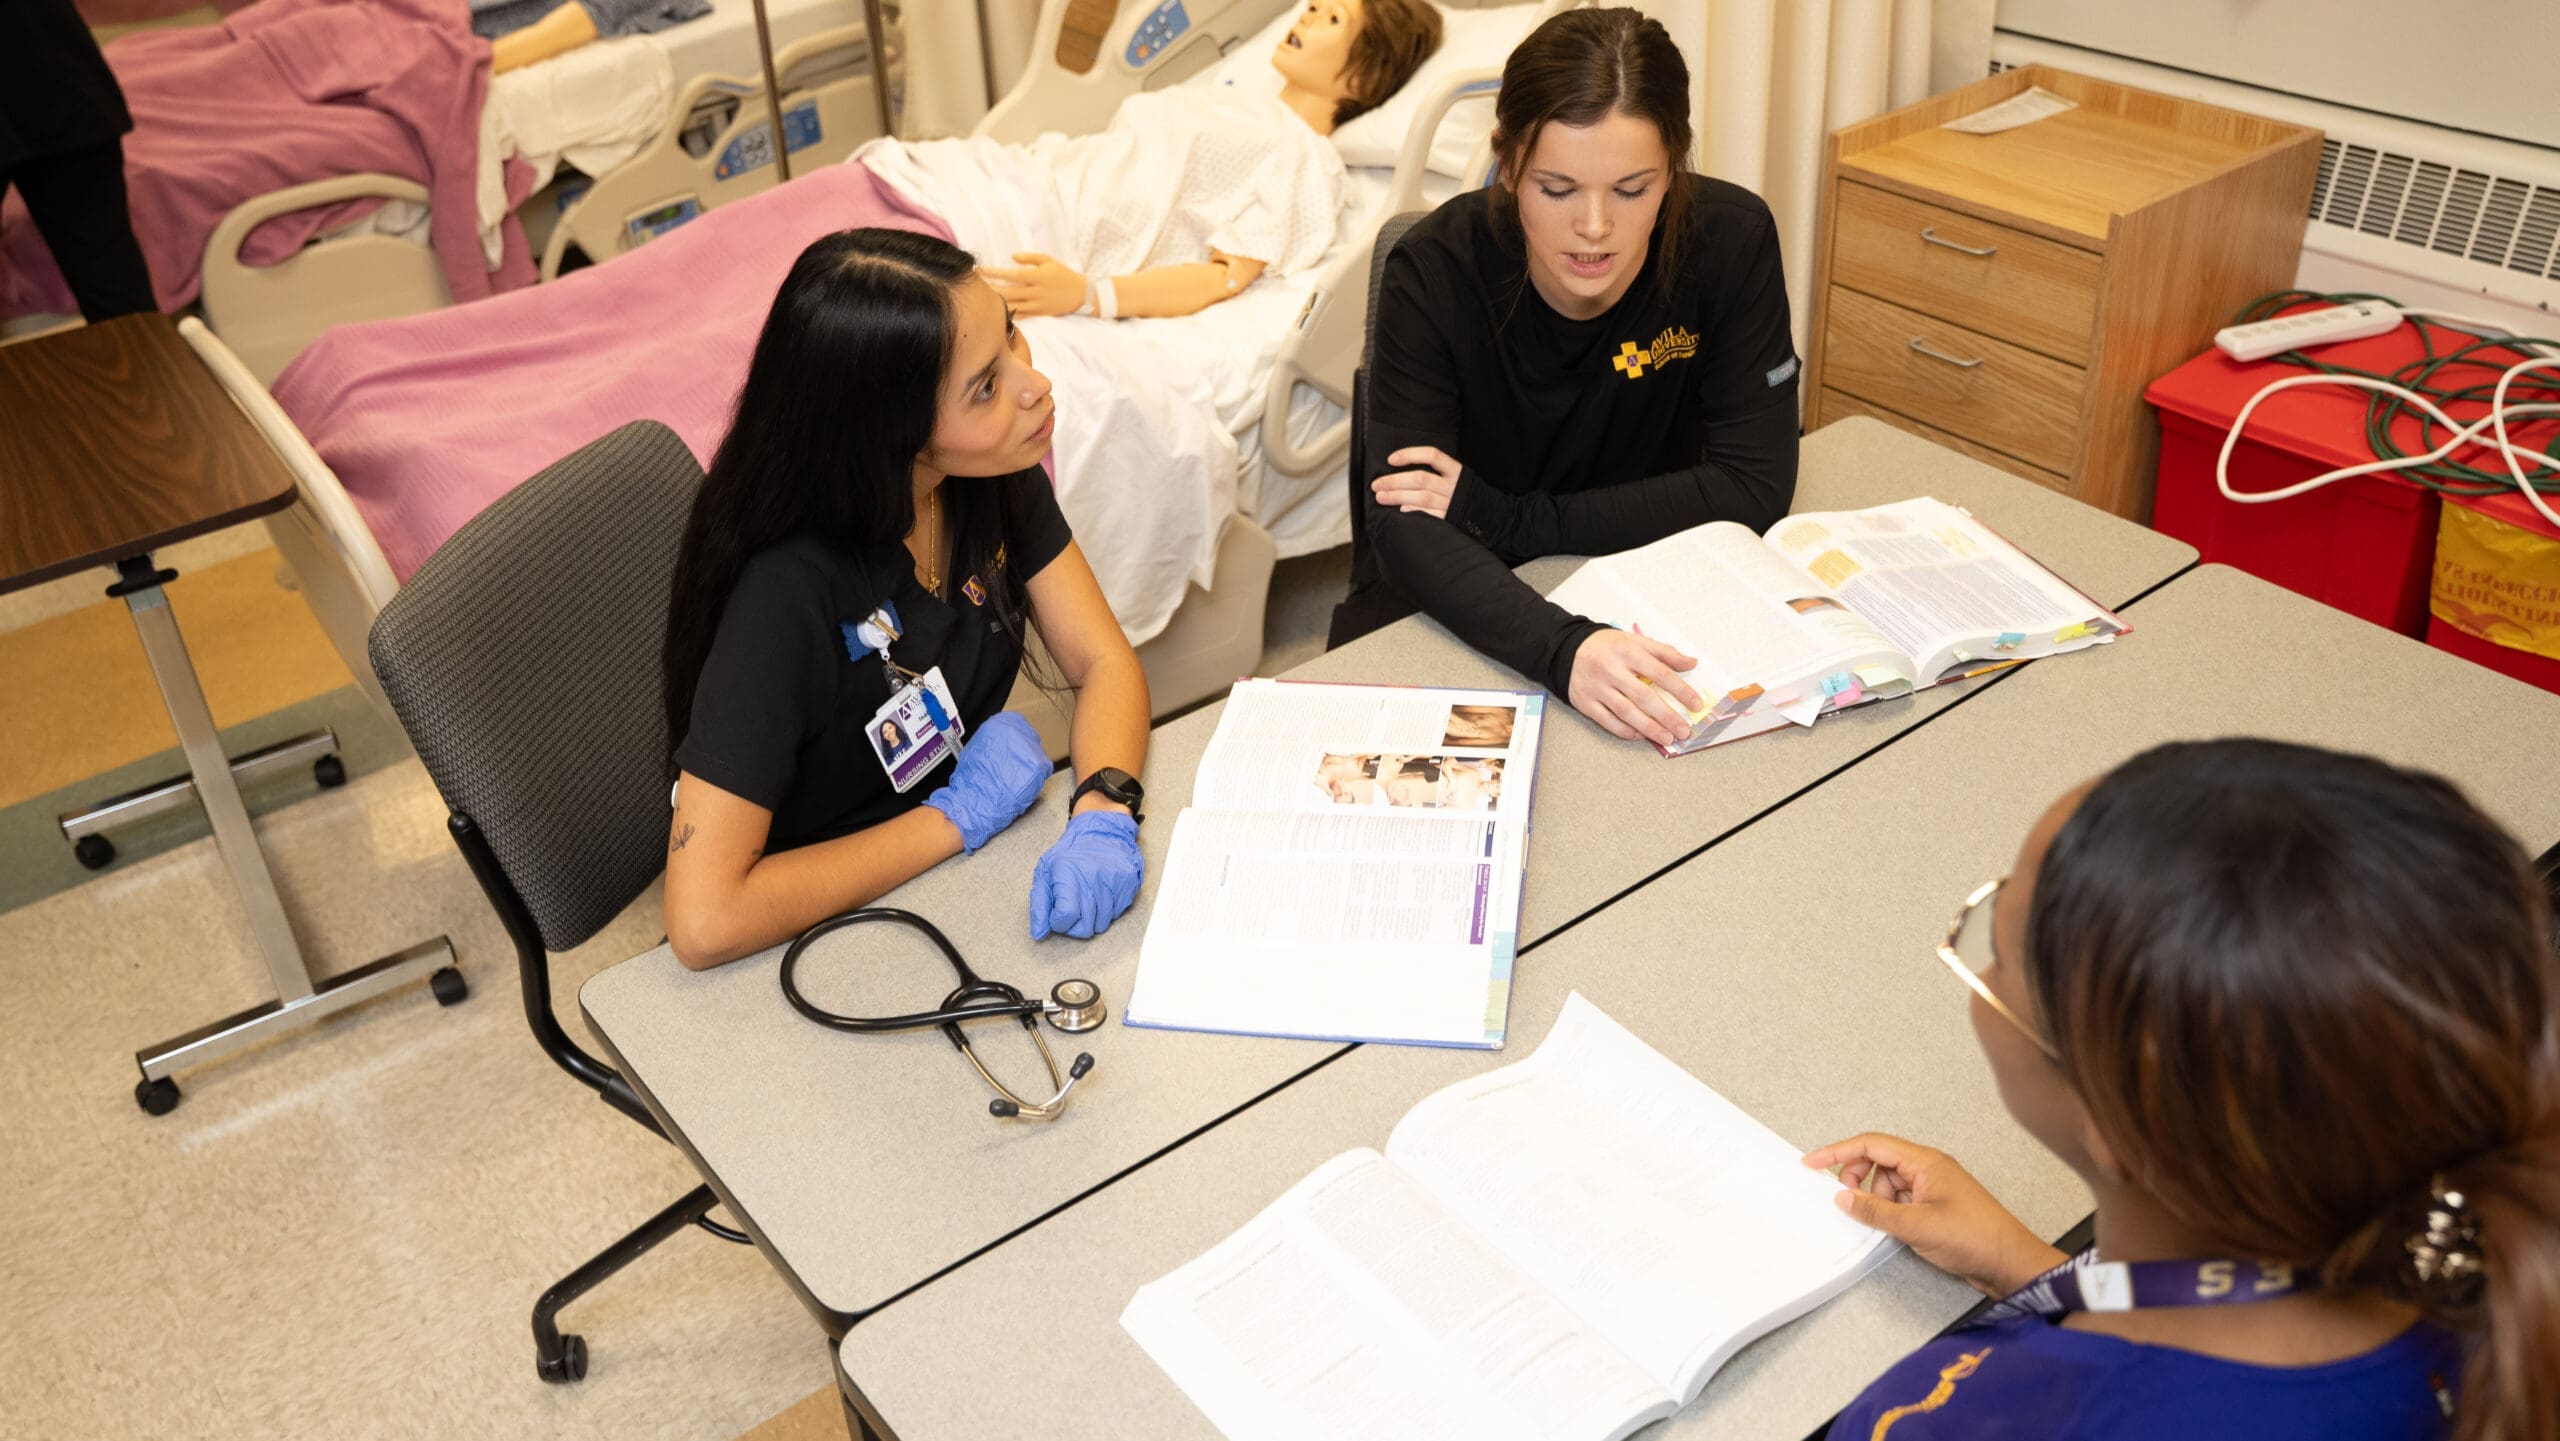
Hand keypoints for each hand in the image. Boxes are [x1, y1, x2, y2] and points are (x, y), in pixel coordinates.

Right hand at [922, 711, 1052, 853]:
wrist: (976, 798)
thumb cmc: (973, 777)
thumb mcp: (978, 746)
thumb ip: (994, 738)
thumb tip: (1003, 740)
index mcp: (1000, 724)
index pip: (1018, 724)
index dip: (1017, 738)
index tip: (1015, 747)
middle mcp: (1017, 731)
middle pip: (1030, 738)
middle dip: (1024, 752)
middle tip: (1016, 765)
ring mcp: (1029, 747)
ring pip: (1037, 754)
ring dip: (1030, 765)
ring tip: (1016, 776)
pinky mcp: (1039, 764)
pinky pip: (1044, 769)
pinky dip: (1036, 777)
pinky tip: (1023, 783)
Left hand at [979, 253, 1085, 318]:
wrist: (1080, 294)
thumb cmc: (1063, 274)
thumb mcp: (1048, 260)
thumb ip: (1029, 258)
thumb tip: (1012, 257)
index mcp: (1036, 276)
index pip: (1010, 275)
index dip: (994, 273)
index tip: (980, 270)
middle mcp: (1035, 292)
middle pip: (1007, 292)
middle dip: (990, 288)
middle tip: (976, 285)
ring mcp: (1036, 304)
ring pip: (1012, 305)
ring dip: (996, 302)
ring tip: (983, 298)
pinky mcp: (1039, 313)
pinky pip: (1020, 315)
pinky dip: (1008, 313)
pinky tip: (997, 311)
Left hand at [1029, 810, 1142, 939]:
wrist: (1102, 832)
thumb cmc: (1070, 854)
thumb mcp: (1045, 874)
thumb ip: (1039, 906)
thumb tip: (1038, 934)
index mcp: (1068, 875)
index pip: (1065, 917)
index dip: (1059, 921)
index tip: (1058, 913)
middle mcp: (1093, 879)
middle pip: (1084, 927)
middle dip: (1074, 926)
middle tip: (1072, 910)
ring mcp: (1114, 883)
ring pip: (1102, 924)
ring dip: (1092, 918)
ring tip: (1087, 900)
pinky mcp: (1129, 885)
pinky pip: (1117, 915)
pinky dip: (1107, 911)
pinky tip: (1101, 894)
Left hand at [1370, 446, 1463, 518]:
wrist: (1492, 519)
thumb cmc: (1466, 498)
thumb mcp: (1456, 481)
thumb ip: (1437, 476)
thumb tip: (1402, 475)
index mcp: (1456, 471)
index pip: (1432, 455)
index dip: (1410, 455)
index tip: (1390, 460)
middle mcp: (1455, 485)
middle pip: (1421, 479)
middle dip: (1394, 481)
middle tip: (1376, 485)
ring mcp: (1453, 503)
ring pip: (1422, 497)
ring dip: (1398, 496)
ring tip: (1381, 497)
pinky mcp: (1452, 520)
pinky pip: (1431, 514)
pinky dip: (1415, 511)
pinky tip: (1401, 510)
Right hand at [1567, 629, 1702, 746]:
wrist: (1567, 650)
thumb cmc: (1607, 647)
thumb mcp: (1635, 641)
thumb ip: (1664, 652)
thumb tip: (1691, 663)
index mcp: (1627, 651)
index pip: (1660, 673)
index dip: (1680, 690)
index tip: (1696, 705)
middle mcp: (1612, 670)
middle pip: (1644, 696)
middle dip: (1667, 716)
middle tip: (1684, 731)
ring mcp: (1597, 688)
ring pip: (1626, 712)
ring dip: (1649, 728)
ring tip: (1667, 738)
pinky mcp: (1585, 702)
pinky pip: (1607, 721)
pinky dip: (1625, 731)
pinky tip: (1640, 735)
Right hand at [1802, 1133, 2067, 1297]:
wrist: (2011, 1263)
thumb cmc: (1976, 1238)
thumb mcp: (1917, 1226)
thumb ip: (1876, 1211)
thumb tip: (1843, 1198)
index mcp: (1925, 1162)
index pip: (1872, 1145)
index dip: (1839, 1151)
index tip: (1813, 1163)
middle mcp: (1928, 1169)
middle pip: (1878, 1161)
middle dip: (1857, 1178)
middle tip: (1847, 1201)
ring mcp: (1933, 1188)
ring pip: (1888, 1183)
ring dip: (1876, 1199)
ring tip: (1880, 1222)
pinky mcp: (1936, 1208)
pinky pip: (1901, 1200)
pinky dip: (1889, 1211)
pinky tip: (1891, 1228)